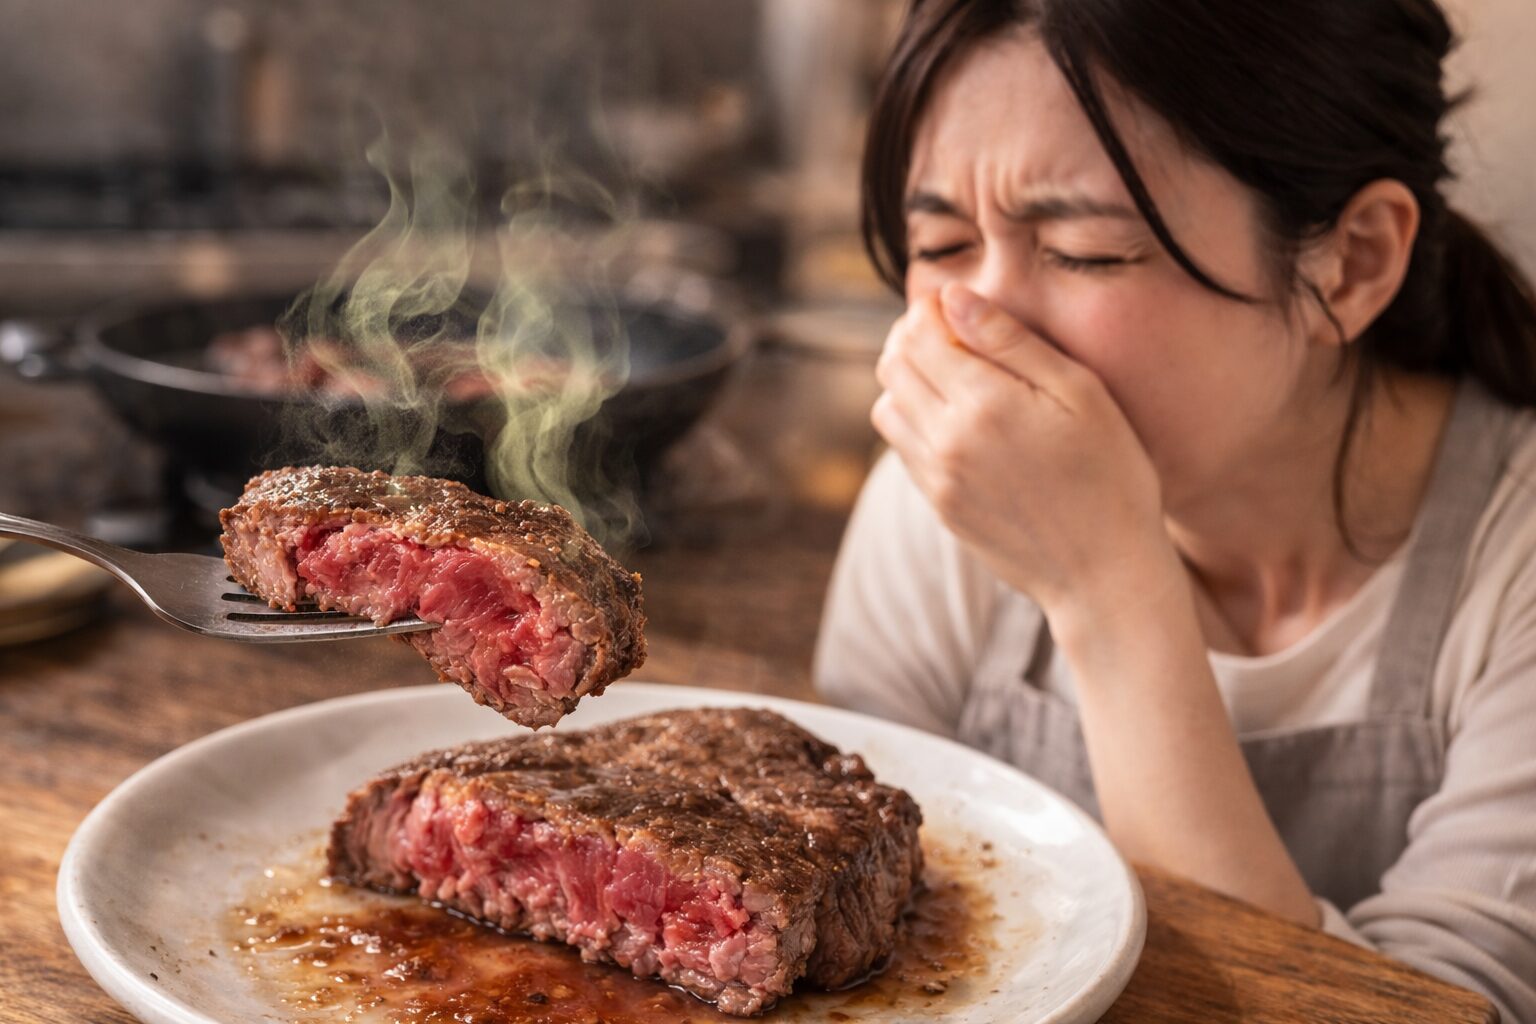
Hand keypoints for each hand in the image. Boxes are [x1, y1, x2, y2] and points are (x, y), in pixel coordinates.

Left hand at [872, 282, 1171, 619]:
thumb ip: (1012, 341)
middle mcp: (946, 440)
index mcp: (983, 404)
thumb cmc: (1111, 474)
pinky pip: (901, 447)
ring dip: (908, 380)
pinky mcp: (938, 505)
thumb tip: (953, 297)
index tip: (958, 304)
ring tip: (954, 376)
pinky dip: (914, 421)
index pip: (918, 334)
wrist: (1104, 574)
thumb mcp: (1081, 393)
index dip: (931, 308)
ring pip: (886, 406)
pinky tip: (958, 420)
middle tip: (954, 333)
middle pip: (893, 365)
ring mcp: (936, 478)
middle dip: (914, 337)